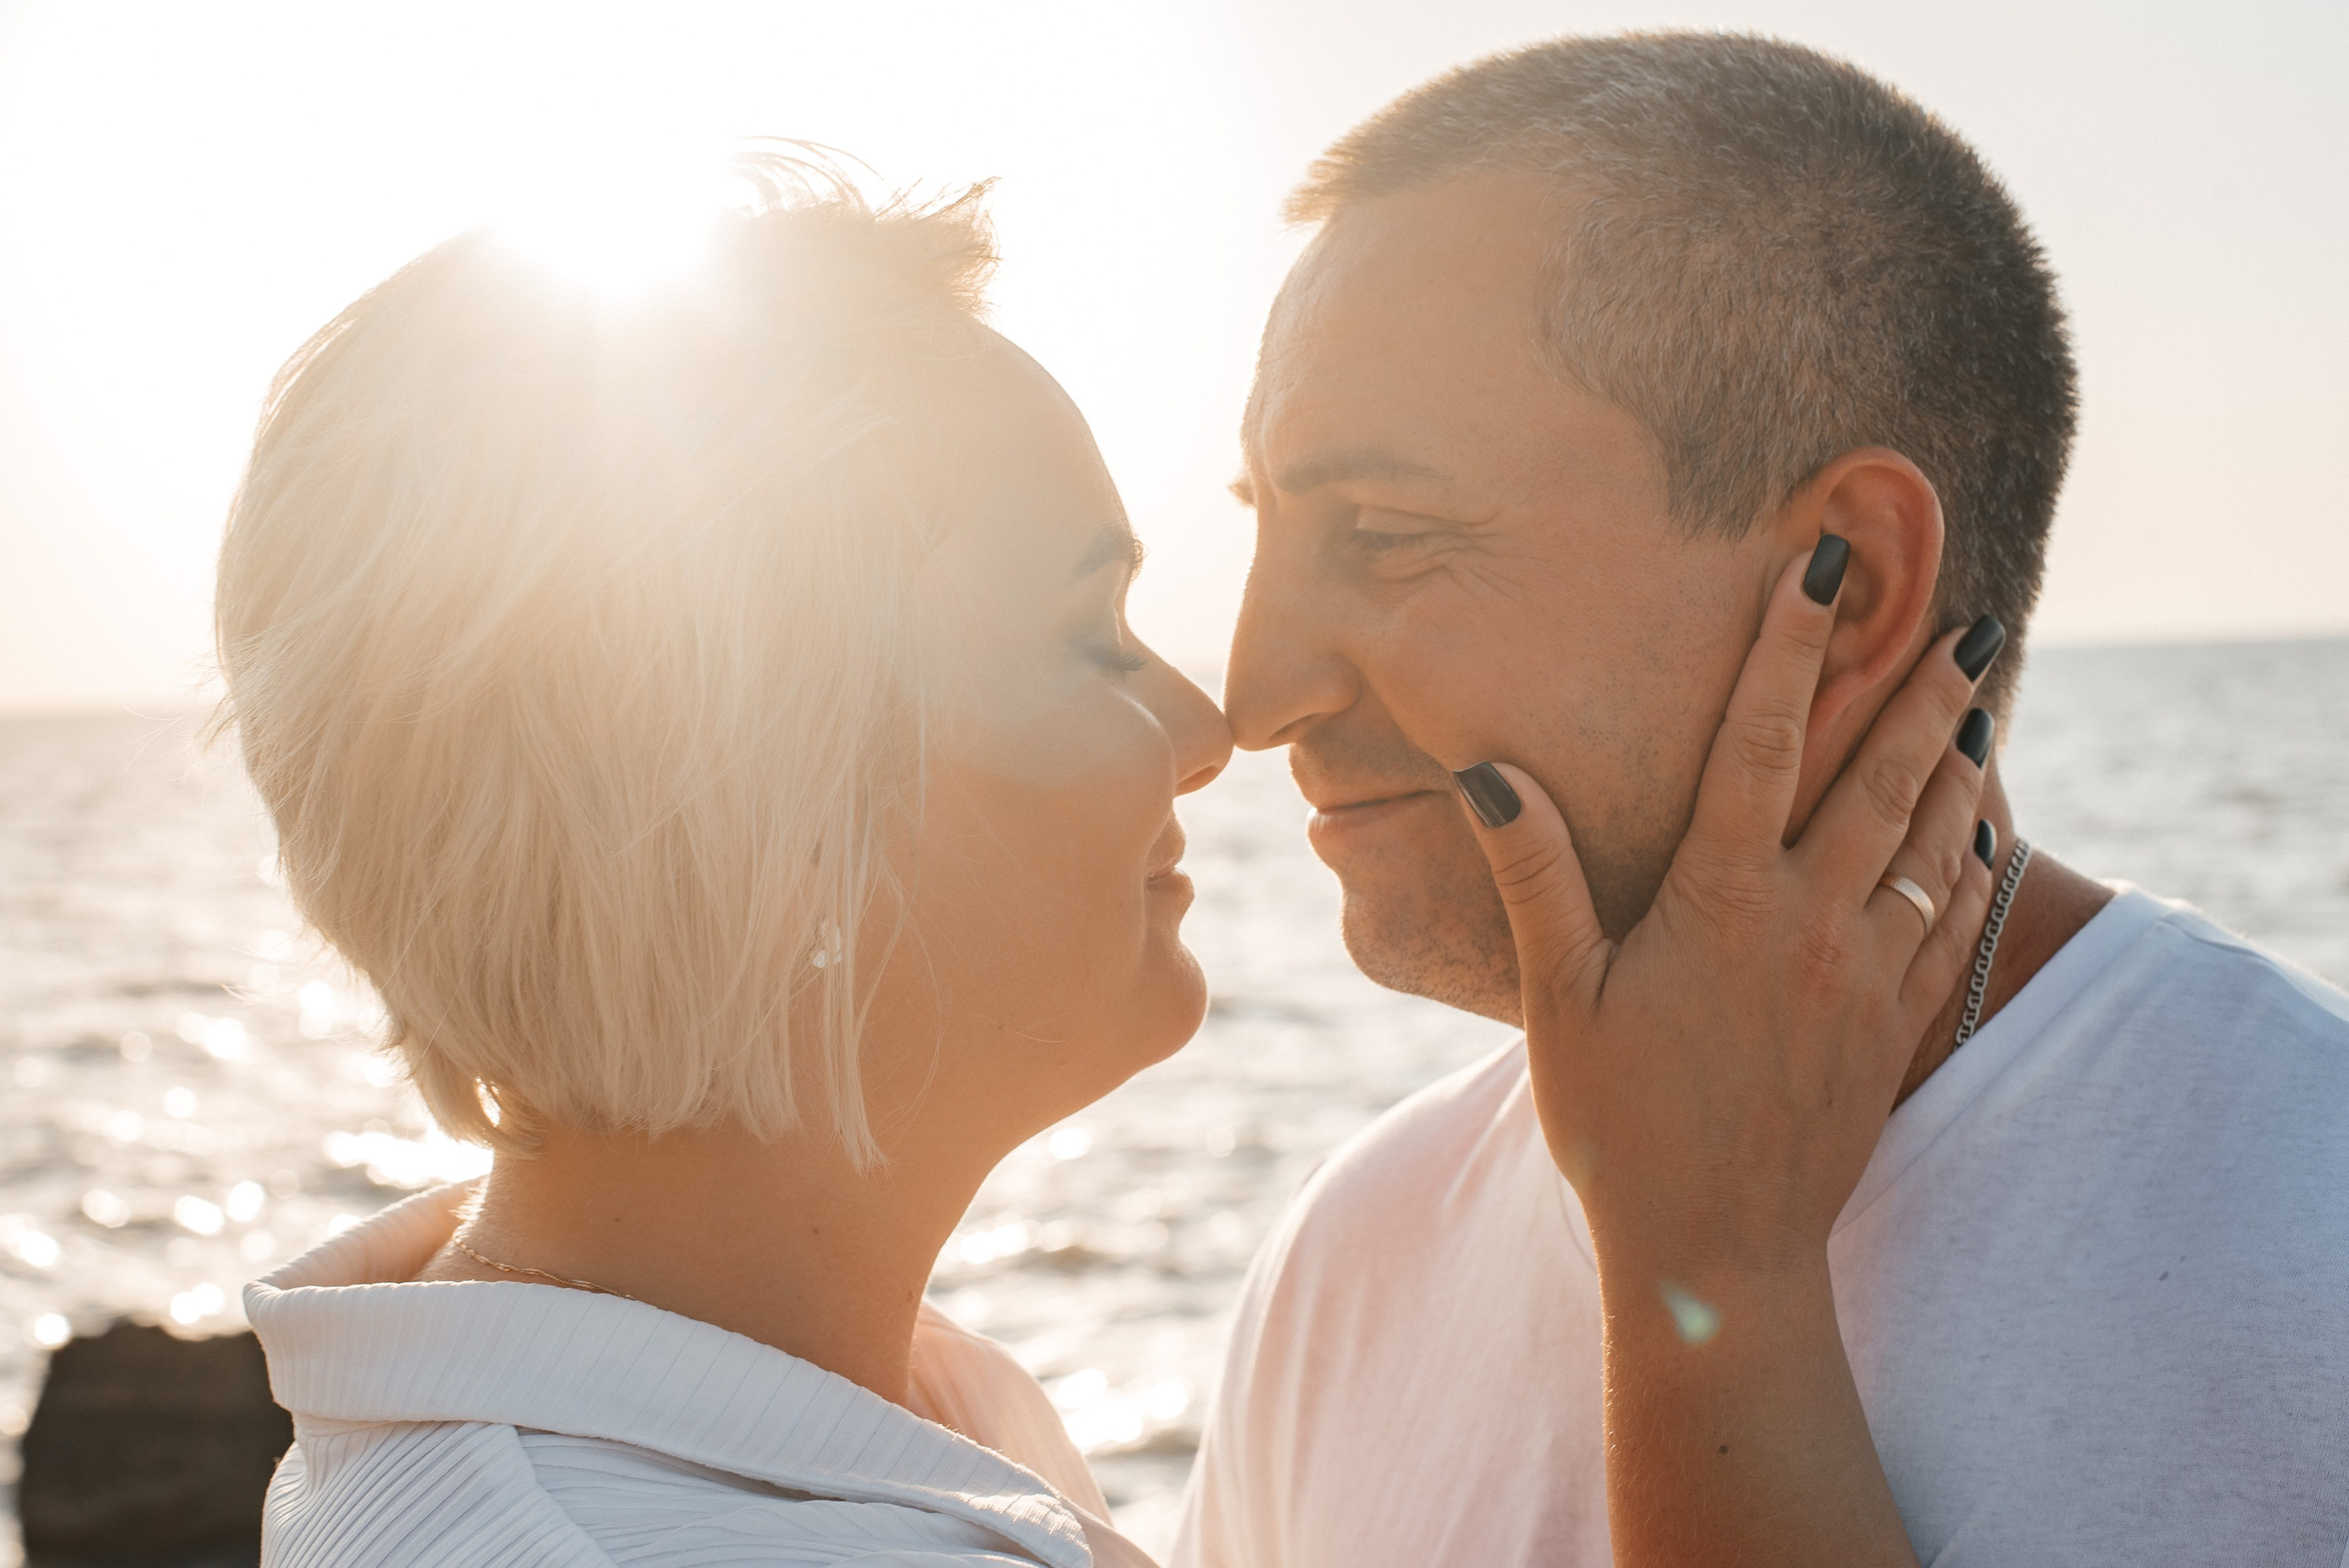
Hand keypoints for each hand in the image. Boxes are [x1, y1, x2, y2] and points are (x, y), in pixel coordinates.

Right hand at [1450, 541, 2000, 1566]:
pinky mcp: (1893, 1031)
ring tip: (1985, 702)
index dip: (1790, 643)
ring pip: (1934, 842)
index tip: (1820, 563)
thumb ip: (1533, 874)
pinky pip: (1952, 924)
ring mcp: (1865, 977)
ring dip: (1960, 763)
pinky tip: (1981, 836)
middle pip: (1882, 776)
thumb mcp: (1559, 997)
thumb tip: (1489, 771)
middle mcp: (1811, 922)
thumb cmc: (1620, 1127)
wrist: (1717, 1259)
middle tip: (1970, 617)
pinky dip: (1972, 864)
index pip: (1762, 739)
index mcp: (1723, 900)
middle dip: (1925, 688)